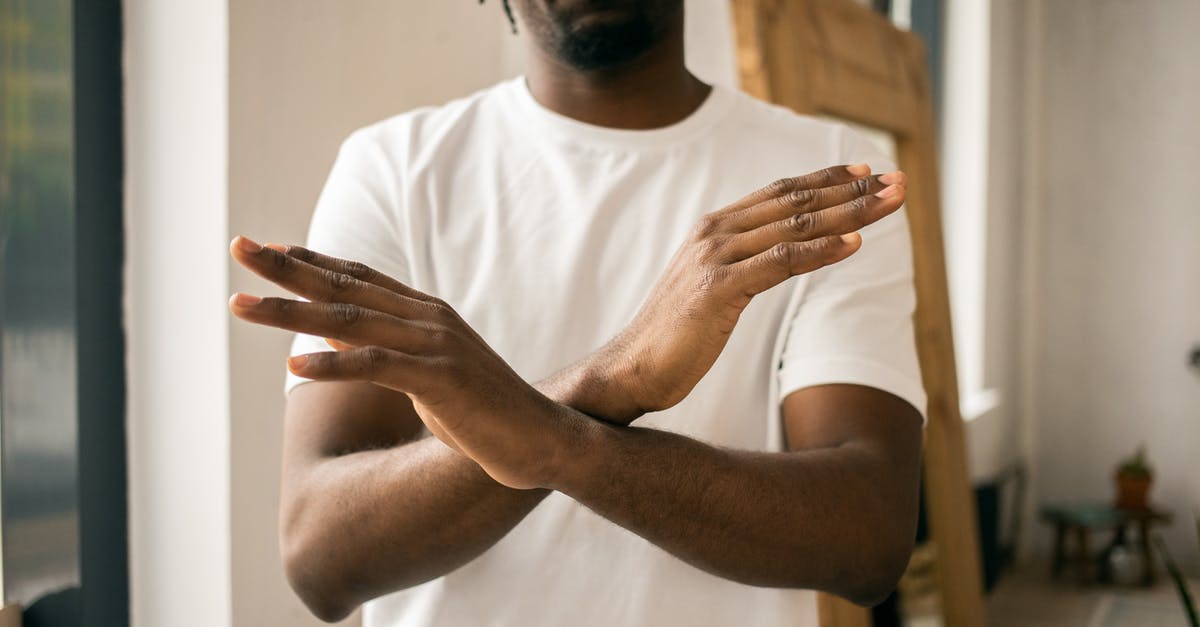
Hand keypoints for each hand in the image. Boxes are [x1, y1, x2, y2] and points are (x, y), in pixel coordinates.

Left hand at [228, 238, 573, 489]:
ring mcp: (434, 345)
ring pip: (349, 321)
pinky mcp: (439, 378)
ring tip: (242, 305)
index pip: (358, 276)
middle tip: (239, 247)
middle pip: (344, 286)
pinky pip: (376, 366)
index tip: (267, 249)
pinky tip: (294, 364)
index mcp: (425, 313)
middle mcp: (427, 318)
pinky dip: (333, 364)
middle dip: (286, 268)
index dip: (310, 261)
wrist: (540, 437)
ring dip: (291, 313)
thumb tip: (339, 338)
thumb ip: (387, 349)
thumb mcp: (428, 373)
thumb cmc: (483, 411)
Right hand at [596, 164, 906, 418]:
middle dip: (851, 189)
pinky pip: (782, 263)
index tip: (866, 170)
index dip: (826, 178)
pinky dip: (821, 251)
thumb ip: (743, 262)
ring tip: (890, 202)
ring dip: (850, 212)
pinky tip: (855, 243)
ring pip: (795, 225)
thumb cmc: (675, 334)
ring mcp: (715, 257)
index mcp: (714, 228)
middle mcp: (715, 232)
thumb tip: (780, 254)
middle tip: (897, 180)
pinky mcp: (718, 288)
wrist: (632, 367)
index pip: (780, 192)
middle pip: (795, 201)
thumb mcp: (712, 286)